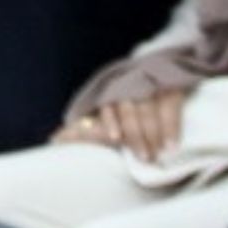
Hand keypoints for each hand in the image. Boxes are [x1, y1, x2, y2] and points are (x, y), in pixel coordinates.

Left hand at [64, 89, 188, 162]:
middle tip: (145, 158)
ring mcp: (149, 85)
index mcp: (108, 92)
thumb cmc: (123, 101)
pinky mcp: (170, 87)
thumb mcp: (102, 108)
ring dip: (155, 133)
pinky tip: (173, 144)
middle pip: (130, 111)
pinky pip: (170, 108)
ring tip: (161, 154)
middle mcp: (127, 86)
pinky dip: (172, 126)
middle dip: (137, 135)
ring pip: (149, 110)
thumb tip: (54, 139)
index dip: (110, 121)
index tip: (114, 137)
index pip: (107, 106)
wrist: (156, 70)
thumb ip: (81, 126)